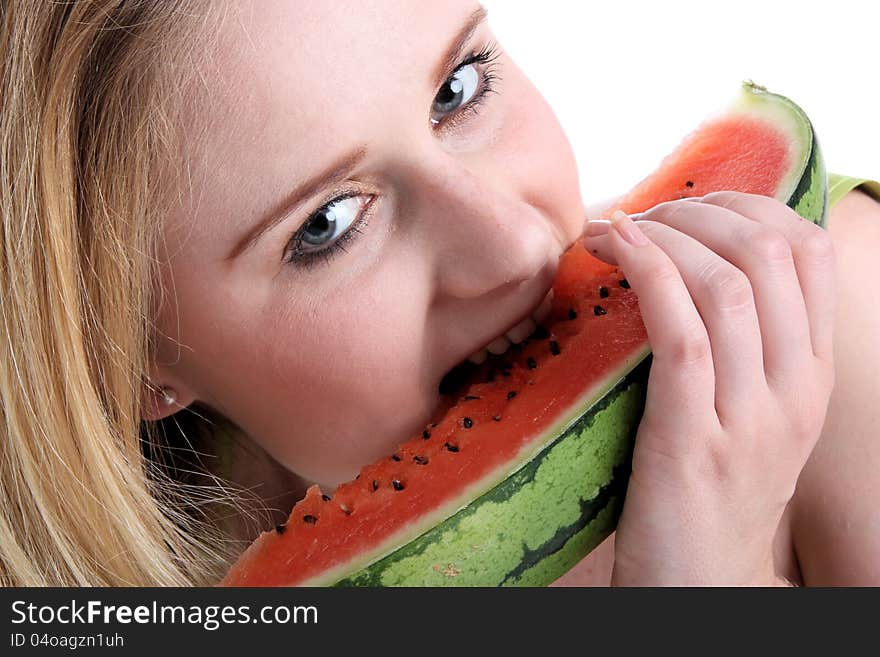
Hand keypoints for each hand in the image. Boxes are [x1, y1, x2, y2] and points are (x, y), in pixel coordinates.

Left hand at [581, 192, 836, 585]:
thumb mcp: (749, 415)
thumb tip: (691, 267)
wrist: (699, 587)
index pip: (809, 251)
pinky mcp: (694, 440)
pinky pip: (681, 330)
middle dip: (699, 210)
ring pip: (727, 283)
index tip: (688, 205)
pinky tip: (613, 248)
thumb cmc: (708, 493)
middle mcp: (796, 389)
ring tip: (615, 230)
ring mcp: (751, 416)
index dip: (747, 205)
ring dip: (664, 234)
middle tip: (644, 214)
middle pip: (769, 253)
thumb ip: (740, 348)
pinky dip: (647, 273)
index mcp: (812, 376)